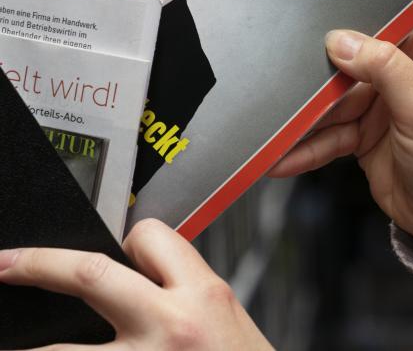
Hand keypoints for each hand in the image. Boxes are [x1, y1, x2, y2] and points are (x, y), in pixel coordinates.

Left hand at [0, 219, 273, 349]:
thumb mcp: (226, 318)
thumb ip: (185, 293)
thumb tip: (140, 279)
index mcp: (203, 295)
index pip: (150, 237)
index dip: (128, 238)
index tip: (113, 248)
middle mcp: (170, 326)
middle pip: (89, 276)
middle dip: (38, 264)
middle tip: (6, 264)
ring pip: (62, 350)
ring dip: (28, 348)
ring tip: (8, 342)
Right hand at [270, 0, 412, 264]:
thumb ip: (386, 72)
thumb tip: (340, 41)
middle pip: (373, 29)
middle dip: (337, 29)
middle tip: (297, 17)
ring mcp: (388, 92)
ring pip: (342, 79)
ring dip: (313, 97)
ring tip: (276, 101)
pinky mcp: (366, 124)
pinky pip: (331, 124)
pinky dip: (310, 139)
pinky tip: (283, 152)